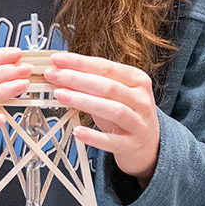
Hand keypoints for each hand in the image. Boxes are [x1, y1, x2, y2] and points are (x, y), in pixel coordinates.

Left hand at [44, 52, 159, 186]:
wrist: (151, 146)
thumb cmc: (127, 115)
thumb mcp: (115, 95)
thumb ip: (93, 84)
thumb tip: (60, 73)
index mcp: (137, 80)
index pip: (106, 67)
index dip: (80, 62)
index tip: (57, 59)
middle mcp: (141, 100)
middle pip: (108, 86)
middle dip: (77, 79)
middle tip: (53, 76)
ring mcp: (139, 123)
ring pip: (113, 109)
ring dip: (84, 101)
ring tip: (61, 95)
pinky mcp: (132, 145)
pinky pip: (112, 141)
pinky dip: (94, 136)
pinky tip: (78, 131)